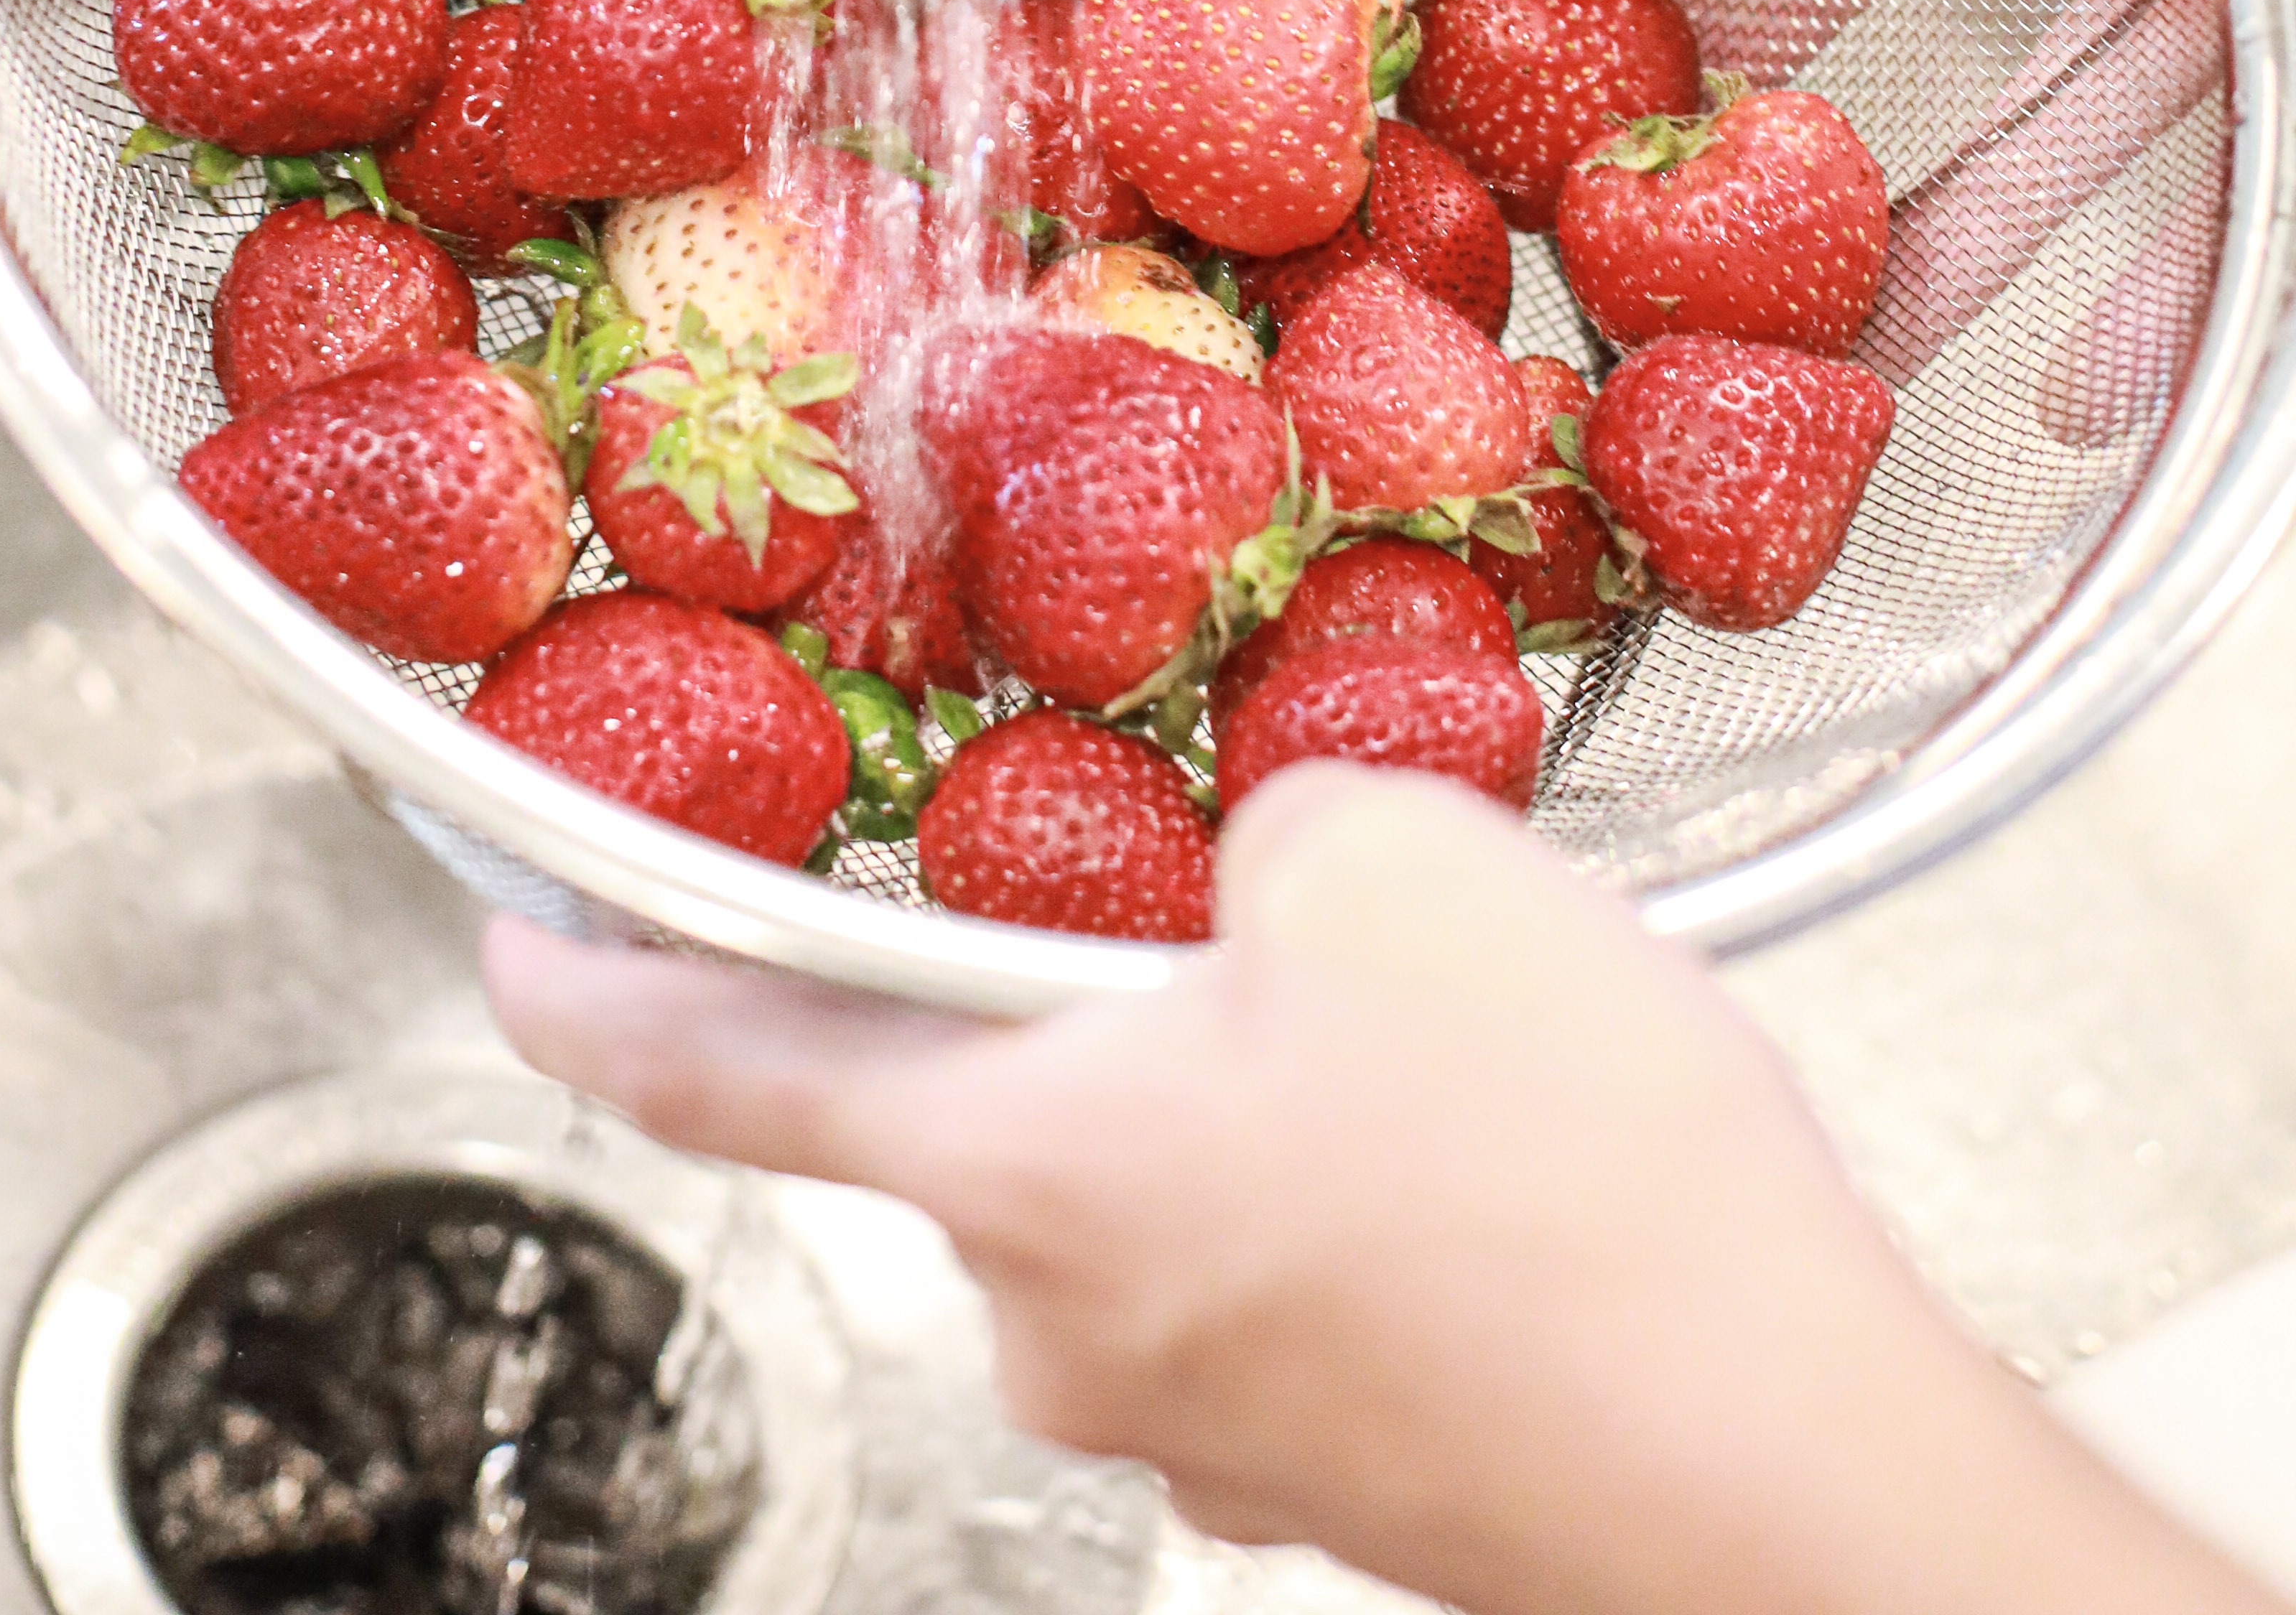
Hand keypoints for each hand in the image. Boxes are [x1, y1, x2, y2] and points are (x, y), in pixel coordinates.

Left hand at [485, 773, 2283, 1614]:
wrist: (1788, 1474)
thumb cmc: (1573, 1183)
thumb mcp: (1389, 859)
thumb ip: (1263, 820)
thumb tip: (1262, 877)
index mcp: (1028, 1168)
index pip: (728, 1067)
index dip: (595, 995)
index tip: (508, 947)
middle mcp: (1073, 1328)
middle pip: (1002, 1110)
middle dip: (1092, 988)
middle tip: (1243, 904)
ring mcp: (1207, 1430)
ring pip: (1165, 1189)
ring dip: (1254, 1091)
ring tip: (1438, 1028)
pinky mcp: (1344, 1473)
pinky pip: (1288, 1275)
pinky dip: (1354, 1190)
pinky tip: (1495, 1146)